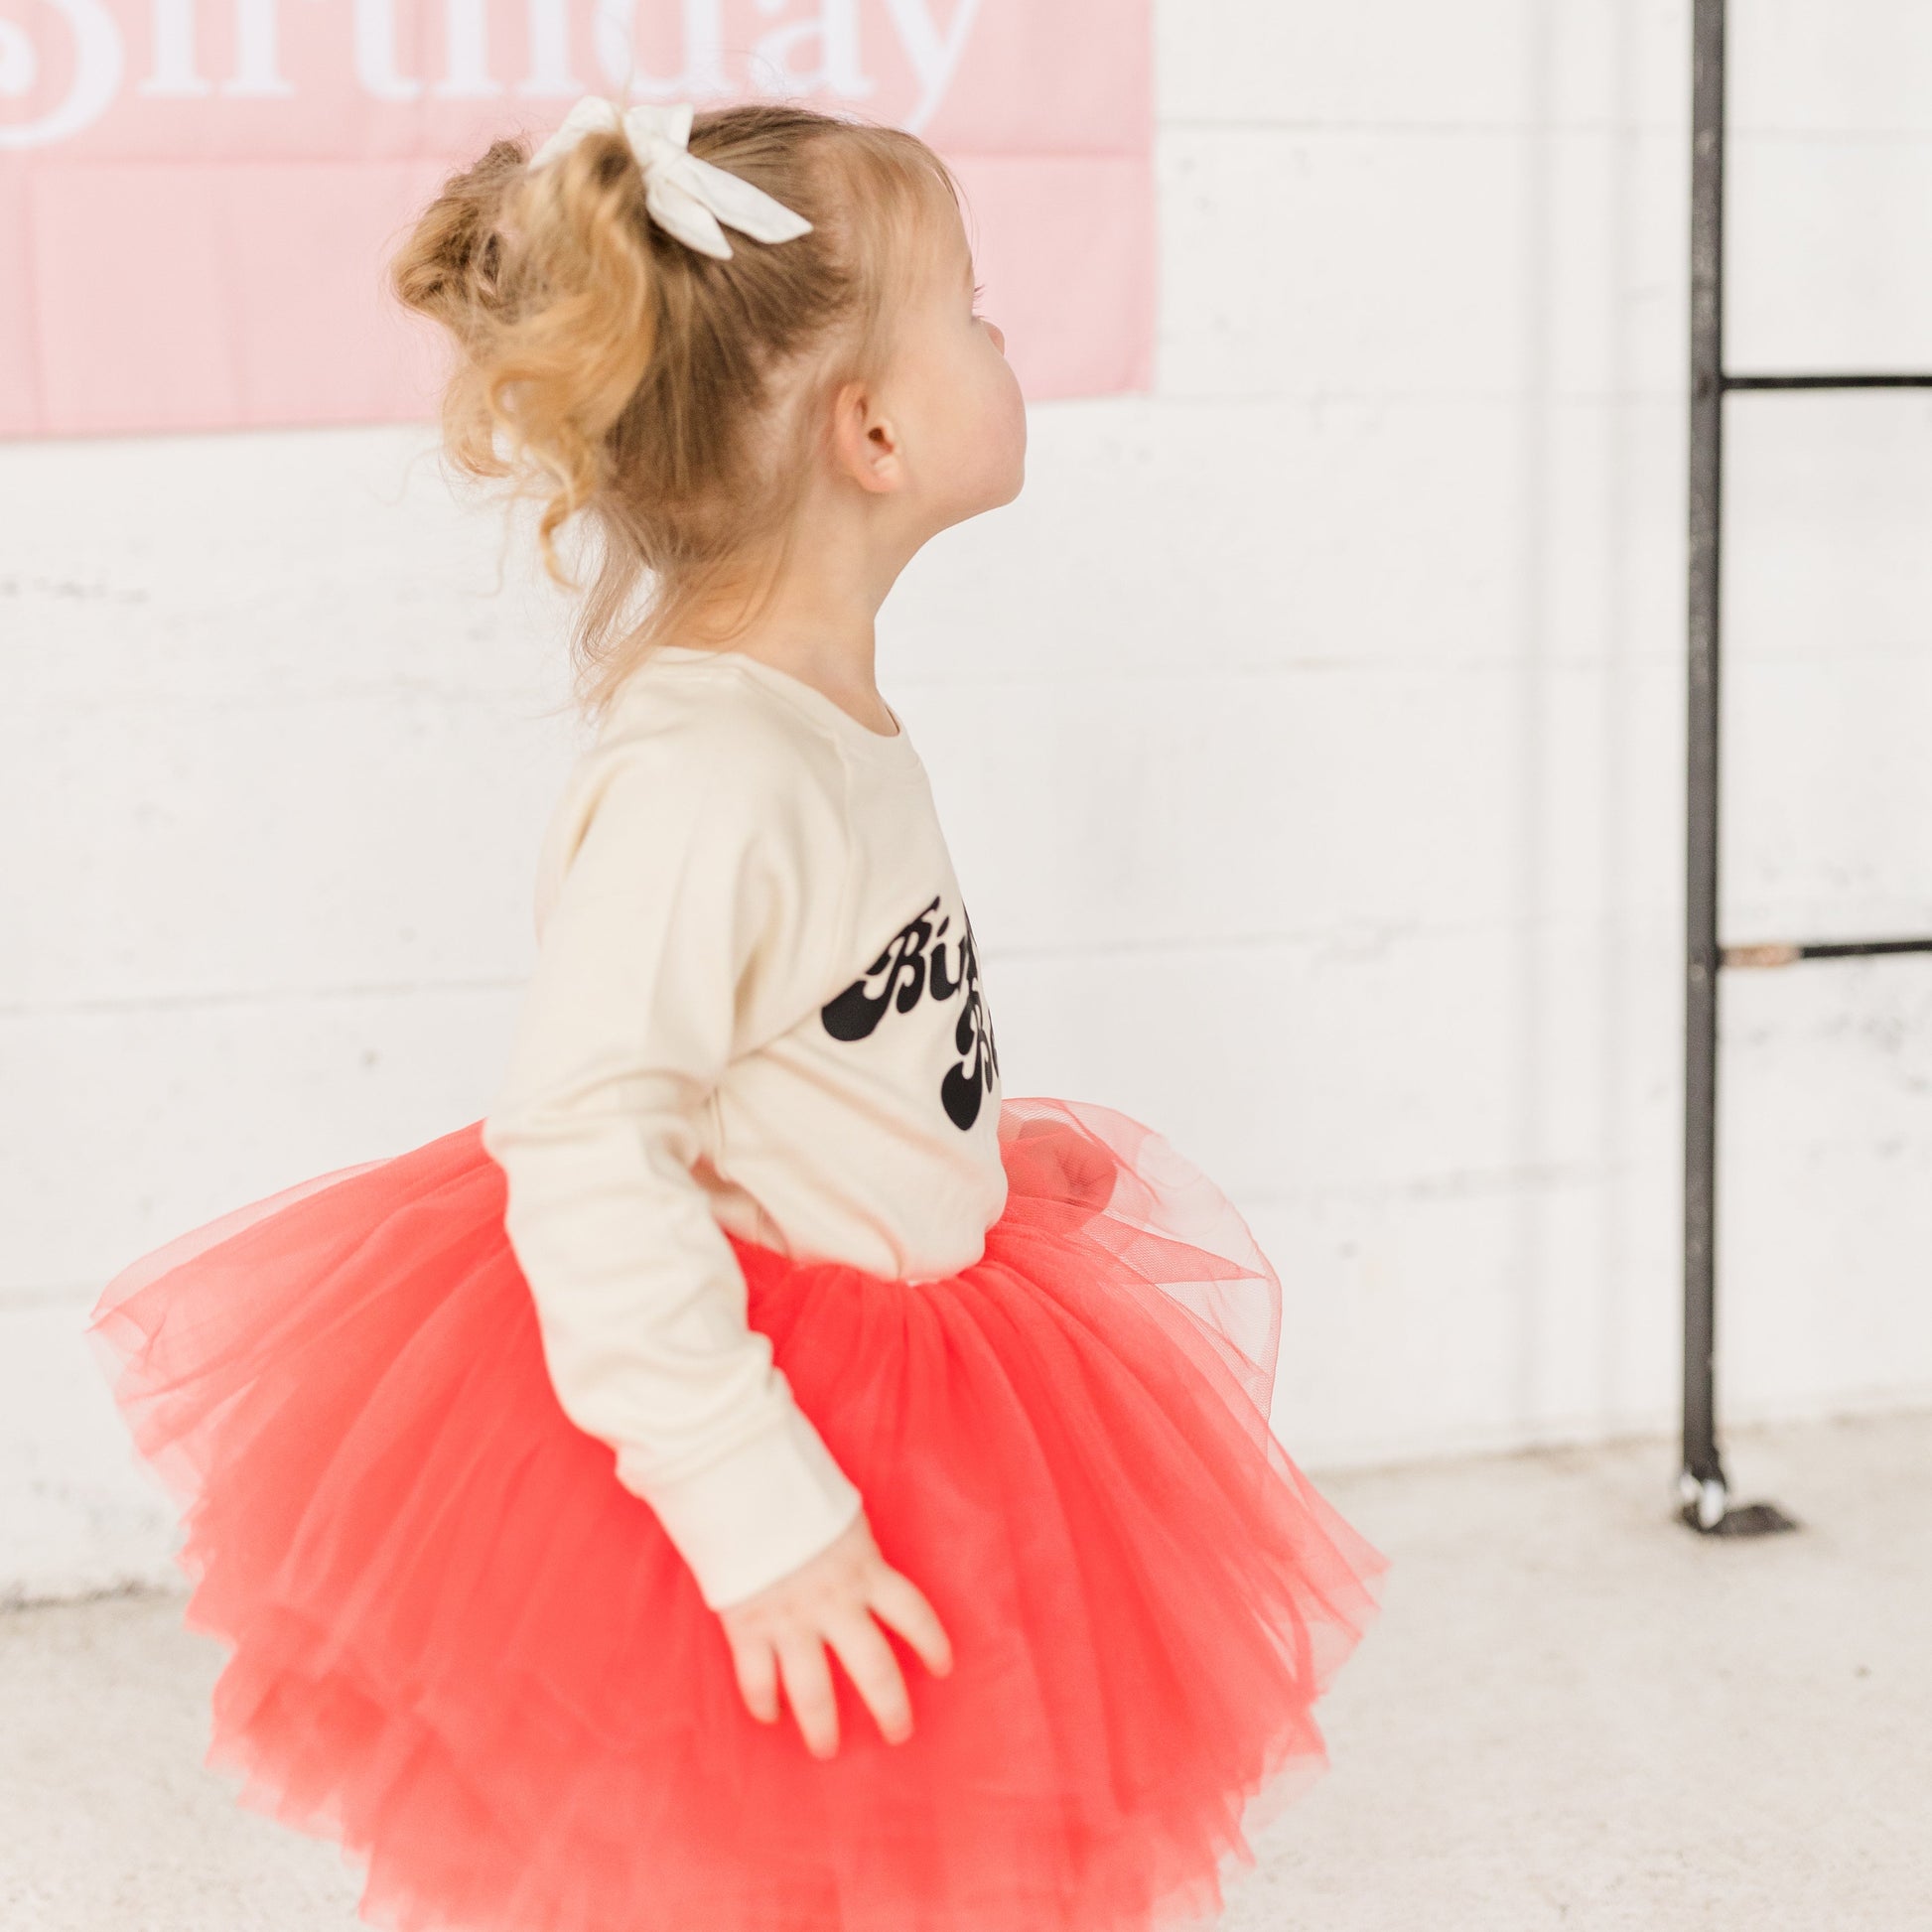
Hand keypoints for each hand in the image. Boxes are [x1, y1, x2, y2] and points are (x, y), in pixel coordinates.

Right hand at [717, 1510, 952, 1759]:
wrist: (739, 1480)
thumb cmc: (791, 1486)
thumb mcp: (840, 1515)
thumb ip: (854, 1551)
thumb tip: (863, 1568)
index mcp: (863, 1568)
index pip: (912, 1612)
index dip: (931, 1642)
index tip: (944, 1667)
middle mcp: (834, 1602)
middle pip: (873, 1667)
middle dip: (890, 1706)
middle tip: (899, 1732)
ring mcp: (791, 1618)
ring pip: (814, 1691)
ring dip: (822, 1726)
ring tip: (827, 1749)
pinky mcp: (748, 1626)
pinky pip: (758, 1678)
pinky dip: (763, 1701)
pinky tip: (770, 1716)